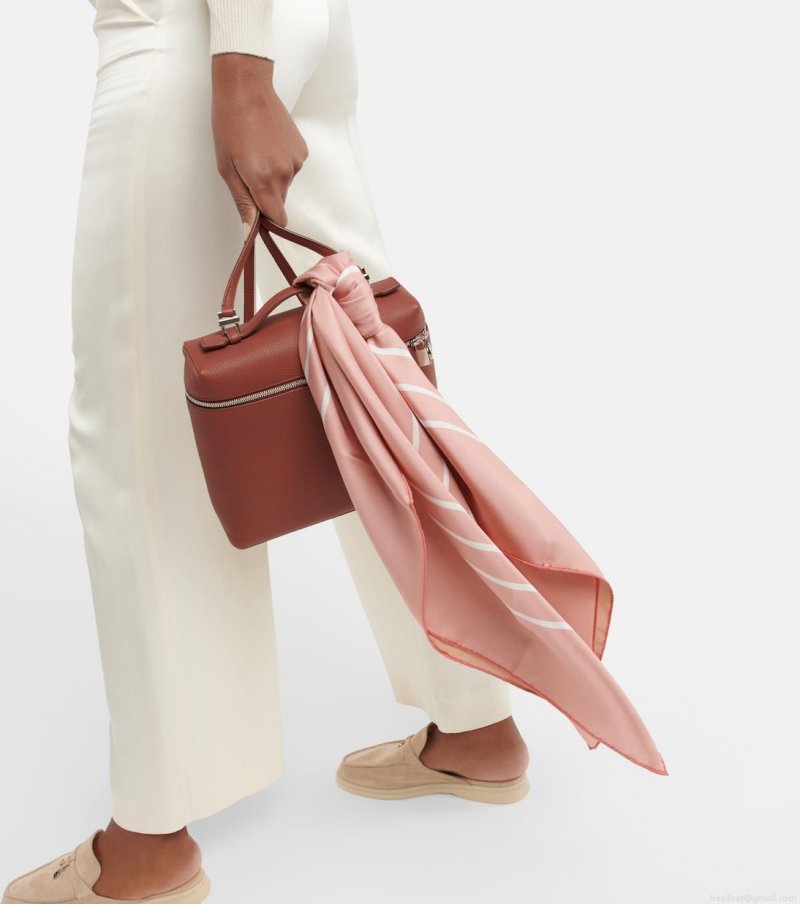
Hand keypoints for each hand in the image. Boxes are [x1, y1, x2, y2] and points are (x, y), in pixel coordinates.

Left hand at [211, 53, 307, 231]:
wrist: (246, 87)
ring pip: (285, 183)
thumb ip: (242, 202)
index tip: (254, 209)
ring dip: (272, 176)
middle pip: (279, 201)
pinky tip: (268, 143)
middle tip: (246, 170)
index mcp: (264, 181)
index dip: (266, 219)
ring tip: (256, 151)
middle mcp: (285, 174)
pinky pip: (291, 167)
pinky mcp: (302, 150)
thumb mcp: (226, 168)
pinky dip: (281, 162)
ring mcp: (296, 161)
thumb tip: (249, 231)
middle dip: (265, 195)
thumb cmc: (229, 125)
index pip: (277, 219)